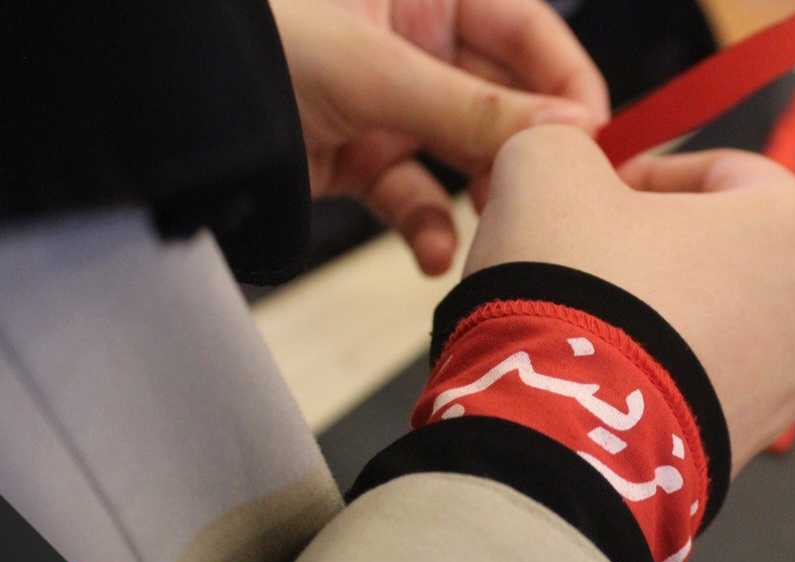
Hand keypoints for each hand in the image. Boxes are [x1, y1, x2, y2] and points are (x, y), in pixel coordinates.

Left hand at [268, 0, 608, 273]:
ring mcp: (393, 103)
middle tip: (553, 200)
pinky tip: (434, 256)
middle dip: (526, 152)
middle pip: (505, 99)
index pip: (530, 31)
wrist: (160, 103)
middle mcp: (419, 42)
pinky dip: (427, 228)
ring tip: (498, 234)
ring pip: (465, 155)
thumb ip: (477, 108)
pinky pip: (416, 195)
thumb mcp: (375, 72)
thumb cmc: (253, 44)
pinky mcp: (365, 157)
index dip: (567, 84)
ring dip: (481, 198)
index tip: (594, 141)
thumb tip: (574, 133)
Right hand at [466, 126, 794, 473]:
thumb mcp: (546, 167)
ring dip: (656, 308)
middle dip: (653, 244)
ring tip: (582, 321)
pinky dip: (659, 369)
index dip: (642, 174)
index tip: (584, 196)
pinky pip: (703, 381)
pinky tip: (599, 377)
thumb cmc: (574, 286)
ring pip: (716, 318)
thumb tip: (567, 163)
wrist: (566, 440)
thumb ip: (563, 142)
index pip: (719, 170)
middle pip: (725, 248)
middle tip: (580, 255)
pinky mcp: (756, 445)